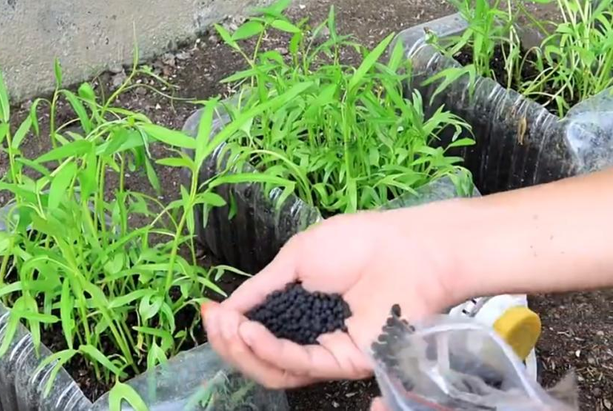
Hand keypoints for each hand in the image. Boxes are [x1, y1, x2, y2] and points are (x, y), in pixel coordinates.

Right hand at [201, 207, 463, 388]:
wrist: (406, 247)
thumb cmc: (356, 242)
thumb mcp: (296, 258)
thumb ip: (262, 288)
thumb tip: (225, 308)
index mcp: (295, 309)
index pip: (254, 331)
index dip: (227, 327)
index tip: (207, 311)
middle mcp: (307, 335)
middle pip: (259, 357)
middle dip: (228, 343)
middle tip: (214, 322)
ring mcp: (325, 350)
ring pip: (274, 370)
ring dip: (243, 351)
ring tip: (229, 327)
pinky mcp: (344, 361)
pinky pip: (300, 364)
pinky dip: (270, 351)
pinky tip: (250, 333)